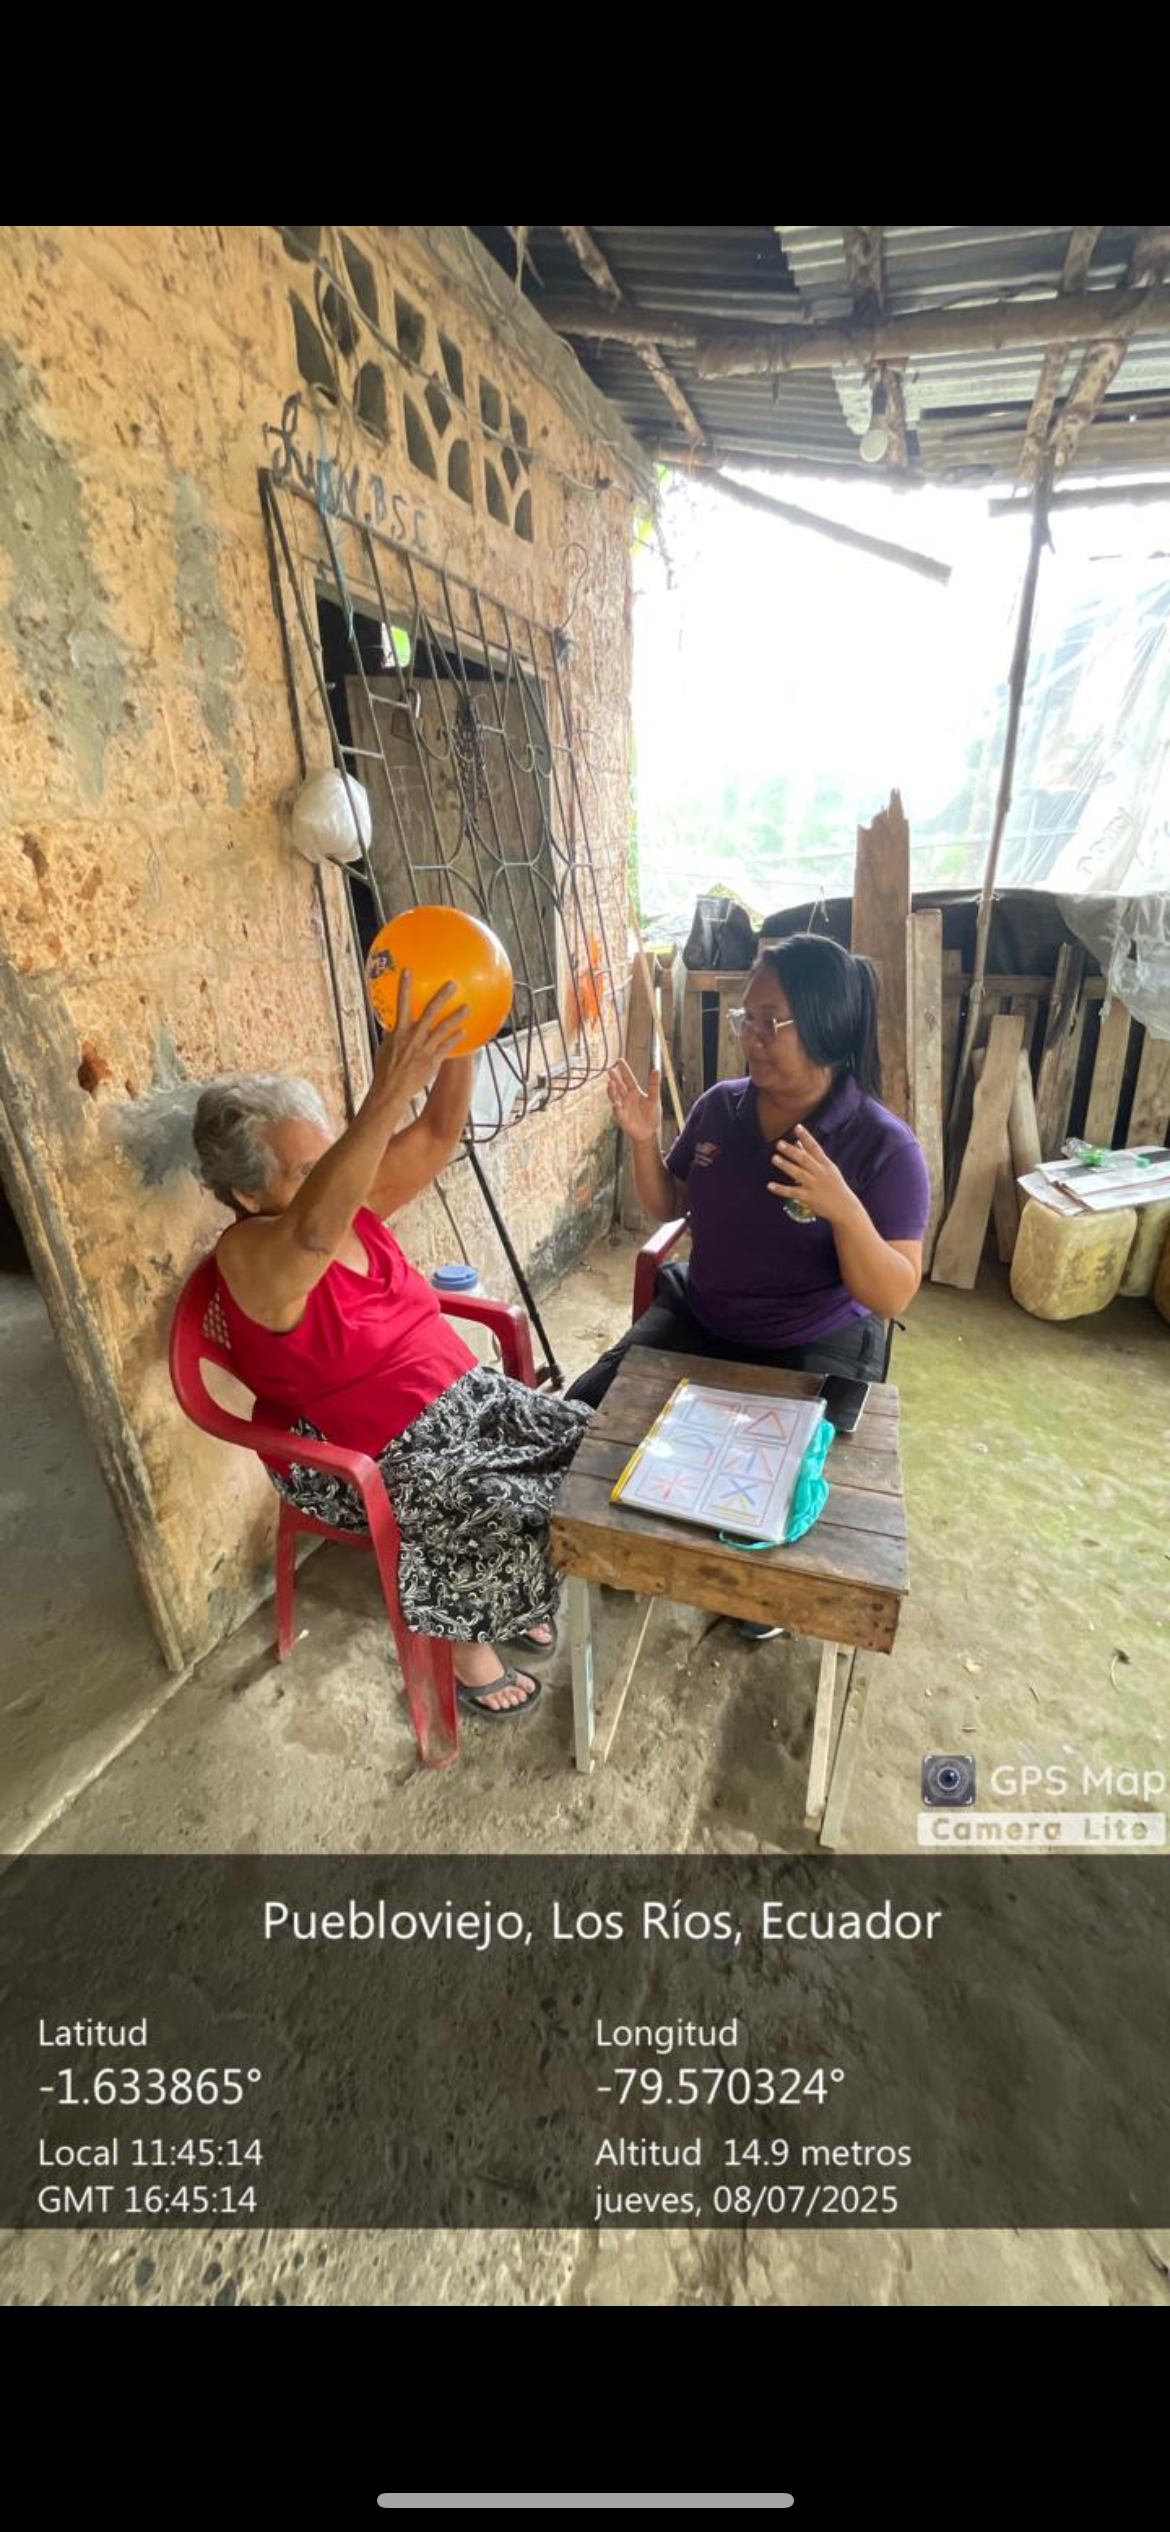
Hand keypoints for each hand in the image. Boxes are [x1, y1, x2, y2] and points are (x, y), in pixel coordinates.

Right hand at [372, 974, 469, 1106]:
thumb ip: (392, 1035)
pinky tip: (464, 1031)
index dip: (404, 986)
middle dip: (442, 996)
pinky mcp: (433, 1060)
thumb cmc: (385, 1069)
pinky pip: (447, 1046)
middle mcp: (413, 1036)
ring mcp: (424, 1048)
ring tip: (467, 1007)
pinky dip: (455, 1038)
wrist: (391, 1090)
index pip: (401, 1003)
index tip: (408, 970)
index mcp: (399, 1031)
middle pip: (430, 1011)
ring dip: (456, 1016)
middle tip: (452, 984)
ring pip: (443, 1028)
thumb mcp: (384, 1048)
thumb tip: (393, 1026)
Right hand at [607, 1059, 662, 1143]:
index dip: (624, 1070)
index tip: (619, 1061)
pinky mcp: (622, 1118)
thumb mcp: (654, 1098)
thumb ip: (654, 1085)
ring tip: (610, 1083)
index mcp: (635, 1092)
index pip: (628, 1078)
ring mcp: (623, 1107)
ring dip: (612, 1091)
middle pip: (619, 1086)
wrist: (649, 1132)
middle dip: (614, 1079)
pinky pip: (618, 1112)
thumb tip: (656, 1070)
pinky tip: (616, 1104)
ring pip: (615, 1097)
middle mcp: (627, 1098)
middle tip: (610, 1070)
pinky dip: (617, 1108)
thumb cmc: (651, 1116)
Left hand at [767, 1123, 859, 1226]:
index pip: (815, 1148)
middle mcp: (820, 1173)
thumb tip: (797, 1141)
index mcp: (825, 1164)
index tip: (797, 1127)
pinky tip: (770, 1185)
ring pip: (798, 1174)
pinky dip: (781, 1189)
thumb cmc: (834, 1186)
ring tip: (774, 1158)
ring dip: (786, 1165)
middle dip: (792, 1151)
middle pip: (805, 1160)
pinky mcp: (809, 1198)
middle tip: (779, 1143)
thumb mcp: (827, 1168)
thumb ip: (811, 1155)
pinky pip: (793, 1192)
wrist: (844, 1207)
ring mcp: (815, 1185)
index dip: (806, 1137)